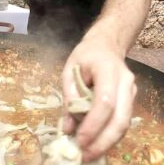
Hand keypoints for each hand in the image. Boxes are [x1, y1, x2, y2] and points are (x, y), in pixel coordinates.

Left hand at [62, 35, 136, 161]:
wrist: (106, 46)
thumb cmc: (85, 56)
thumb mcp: (69, 70)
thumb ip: (68, 98)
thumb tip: (68, 128)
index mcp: (107, 68)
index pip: (105, 100)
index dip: (93, 124)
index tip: (79, 140)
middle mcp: (125, 81)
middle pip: (120, 117)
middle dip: (103, 141)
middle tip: (85, 155)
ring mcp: (132, 91)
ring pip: (124, 123)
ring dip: (107, 142)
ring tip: (89, 154)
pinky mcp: (131, 100)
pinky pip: (123, 121)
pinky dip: (110, 135)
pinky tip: (97, 143)